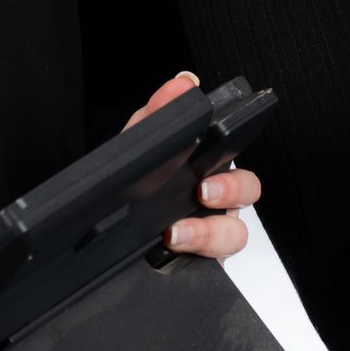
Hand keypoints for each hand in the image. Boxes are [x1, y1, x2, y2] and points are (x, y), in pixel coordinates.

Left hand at [121, 72, 262, 258]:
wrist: (102, 242)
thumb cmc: (129, 190)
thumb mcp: (133, 146)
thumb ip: (156, 114)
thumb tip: (184, 82)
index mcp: (203, 165)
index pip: (229, 148)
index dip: (232, 141)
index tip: (216, 134)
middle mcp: (214, 201)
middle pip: (247, 189)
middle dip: (232, 188)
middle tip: (202, 191)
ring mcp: (210, 236)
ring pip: (236, 235)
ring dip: (209, 233)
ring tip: (175, 233)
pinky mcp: (201, 267)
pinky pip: (214, 268)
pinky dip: (195, 261)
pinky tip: (170, 256)